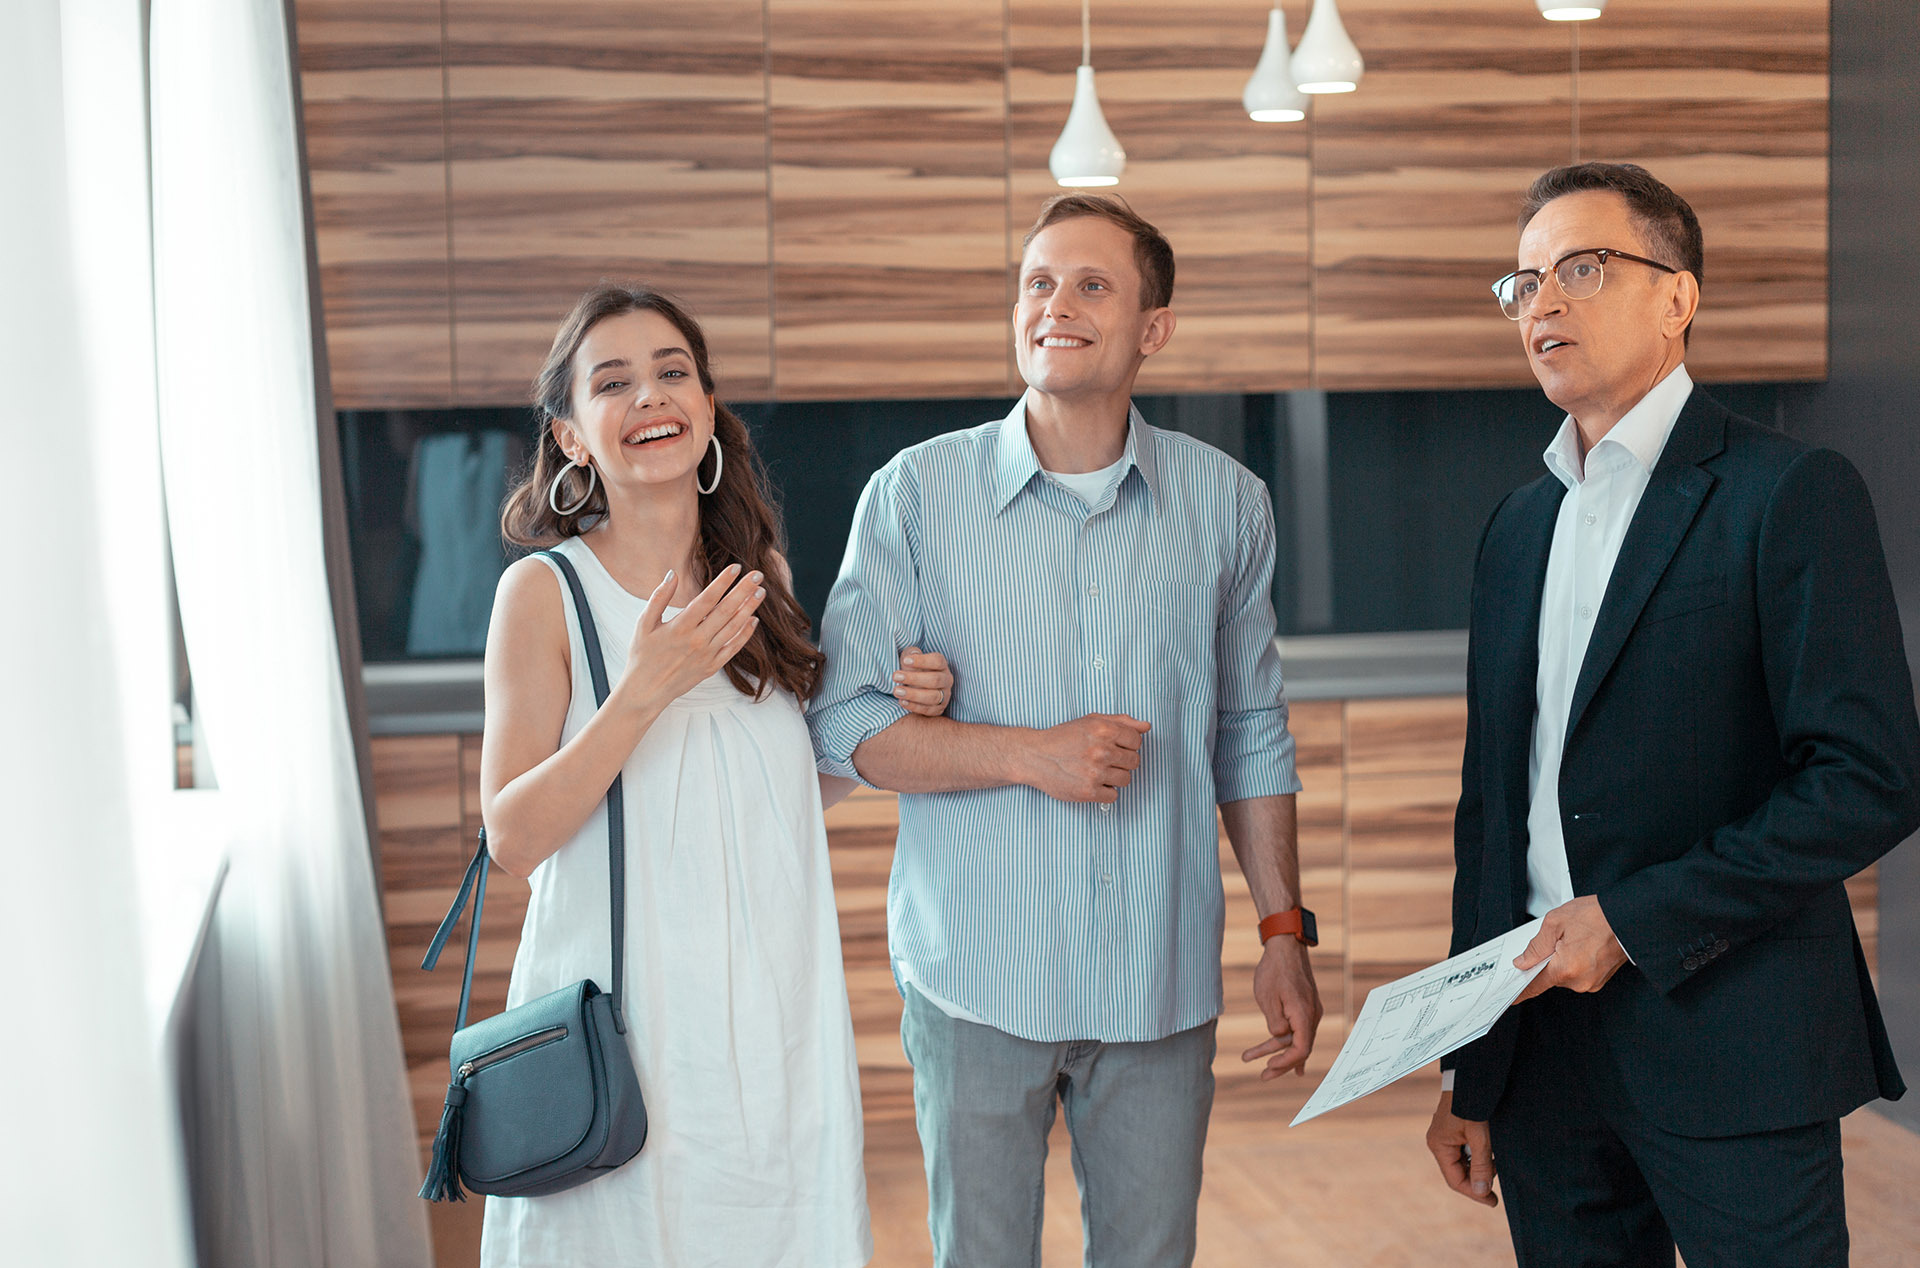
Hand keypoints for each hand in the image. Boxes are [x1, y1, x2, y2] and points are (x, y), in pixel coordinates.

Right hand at [617, 563, 764, 711]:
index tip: (736, 567)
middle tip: (758, 574)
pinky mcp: (712, 666)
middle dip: (744, 591)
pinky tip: (754, 620)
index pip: (706, 599)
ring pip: (733, 628)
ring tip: (761, 592)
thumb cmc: (642, 655)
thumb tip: (672, 573)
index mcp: (679, 627)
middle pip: (726, 611)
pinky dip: (745, 634)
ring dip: (749, 609)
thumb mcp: (643, 624)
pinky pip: (733, 648)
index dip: (723, 582)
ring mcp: (707, 655)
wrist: (646, 691)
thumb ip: (658, 597)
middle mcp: (697, 640)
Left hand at [891, 647, 953, 716]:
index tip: (905, 661)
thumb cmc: (913, 670)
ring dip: (913, 694)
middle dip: (913, 678)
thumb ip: (911, 654)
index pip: (937, 661)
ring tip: (897, 691)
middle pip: (935, 679)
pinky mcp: (939, 709)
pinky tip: (902, 701)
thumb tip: (913, 654)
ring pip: (933, 696)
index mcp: (942, 665)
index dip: (922, 661)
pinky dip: (914, 706)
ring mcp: (945, 696)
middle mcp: (946, 680)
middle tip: (895, 676)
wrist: (916, 687)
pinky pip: (928, 710)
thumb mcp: (911, 659)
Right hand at [1022, 714, 1151, 802]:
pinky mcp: (1089, 792)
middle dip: (1122, 761)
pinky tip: (1091, 782)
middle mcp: (1101, 750)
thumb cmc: (1063, 737)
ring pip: (1126, 779)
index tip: (1114, 746)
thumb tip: (1146, 726)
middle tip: (1103, 759)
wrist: (1035, 756)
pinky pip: (1114, 795)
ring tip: (1096, 771)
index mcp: (1104, 729)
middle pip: (1134, 761)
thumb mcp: (1091, 721)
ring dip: (1114, 777)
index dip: (1127, 744)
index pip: (1136, 741)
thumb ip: (1121, 721)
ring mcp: (1095, 772)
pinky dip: (1104, 792)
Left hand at [1242, 936, 1320, 1078]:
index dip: (1286, 1062)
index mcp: (1304, 1015)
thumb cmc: (1274, 970)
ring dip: (1276, 1050)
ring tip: (1252, 1060)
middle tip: (1262, 1076)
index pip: (1301, 1049)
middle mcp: (1311, 1016)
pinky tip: (1278, 1056)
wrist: (1285, 945)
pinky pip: (1297, 1030)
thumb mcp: (1267, 998)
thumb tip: (1280, 1037)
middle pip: (1300, 1049)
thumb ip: (1275, 1023)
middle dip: (1281, 1064)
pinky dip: (1286, 1042)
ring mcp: (1310, 1011)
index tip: (1269, 1068)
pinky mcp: (1304, 1006)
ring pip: (1295, 1038)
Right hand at [1427, 1091, 1497, 1206]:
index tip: (1493, 1201)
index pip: (1455, 1180)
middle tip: (1498, 1186)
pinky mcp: (1452, 1131)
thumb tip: (1481, 1191)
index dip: (1474, 1193)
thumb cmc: (1472, 1105)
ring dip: (1480, 1167)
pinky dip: (1478, 1156)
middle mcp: (1438, 1143)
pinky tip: (1490, 1153)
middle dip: (1478, 1179)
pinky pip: (1464, 1152)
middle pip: (1458, 1172)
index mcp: (1439, 1146)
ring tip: (1496, 1162)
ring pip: (1463, 1163)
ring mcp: (1444, 1137)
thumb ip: (1481, 1165)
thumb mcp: (1480, 1137)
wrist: (1470, 1078)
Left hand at [1511, 894, 1628, 1003]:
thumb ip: (1535, 946)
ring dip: (1563, 960)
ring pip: (1565, 974)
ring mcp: (1592, 982)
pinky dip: (1575, 961)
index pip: (1535, 986)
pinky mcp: (1601, 979)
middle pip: (1550, 976)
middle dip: (1547, 961)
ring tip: (1573, 938)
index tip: (1510, 997)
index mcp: (1565, 969)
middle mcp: (1580, 982)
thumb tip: (1522, 962)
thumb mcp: (1555, 922)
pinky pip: (1579, 973)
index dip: (1520, 991)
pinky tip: (1582, 944)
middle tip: (1554, 940)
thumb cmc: (1597, 915)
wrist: (1630, 917)